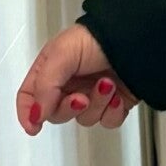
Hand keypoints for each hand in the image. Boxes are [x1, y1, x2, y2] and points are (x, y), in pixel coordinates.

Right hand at [17, 24, 132, 135]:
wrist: (137, 41)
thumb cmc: (96, 38)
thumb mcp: (61, 55)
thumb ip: (45, 86)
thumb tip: (36, 114)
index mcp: (51, 70)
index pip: (30, 96)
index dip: (28, 113)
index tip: (33, 126)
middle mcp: (69, 85)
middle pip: (56, 114)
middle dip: (69, 108)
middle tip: (81, 97)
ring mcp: (92, 96)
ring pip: (84, 119)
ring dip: (97, 105)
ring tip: (107, 84)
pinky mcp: (114, 105)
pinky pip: (107, 122)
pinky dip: (113, 112)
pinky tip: (117, 96)